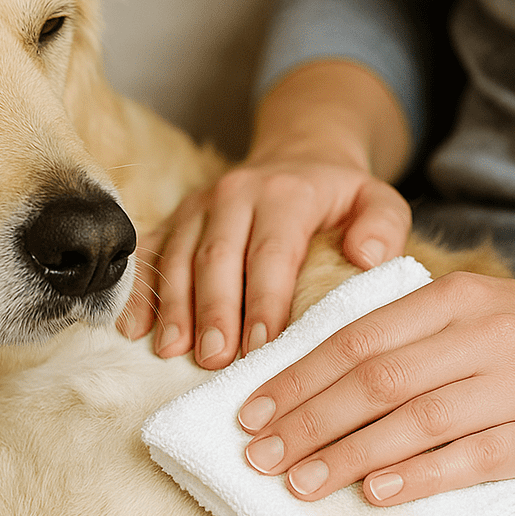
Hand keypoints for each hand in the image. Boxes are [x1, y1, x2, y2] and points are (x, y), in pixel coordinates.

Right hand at [116, 60, 412, 367]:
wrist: (296, 155)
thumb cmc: (338, 194)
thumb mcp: (378, 197)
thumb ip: (383, 225)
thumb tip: (367, 259)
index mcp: (285, 193)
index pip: (272, 252)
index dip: (265, 301)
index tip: (262, 347)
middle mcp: (234, 194)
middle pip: (217, 258)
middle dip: (213, 312)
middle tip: (213, 360)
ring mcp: (198, 206)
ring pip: (177, 257)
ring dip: (172, 307)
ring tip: (171, 351)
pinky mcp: (176, 218)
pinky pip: (150, 253)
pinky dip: (138, 291)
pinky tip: (131, 328)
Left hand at [237, 260, 514, 504]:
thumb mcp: (463, 307)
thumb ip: (400, 333)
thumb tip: (312, 379)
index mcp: (451, 299)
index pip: (356, 339)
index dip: (297, 378)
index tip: (251, 412)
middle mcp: (481, 336)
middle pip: (377, 381)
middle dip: (309, 422)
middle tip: (258, 456)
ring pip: (417, 421)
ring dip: (349, 454)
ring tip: (298, 482)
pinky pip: (475, 459)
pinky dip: (421, 475)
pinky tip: (375, 492)